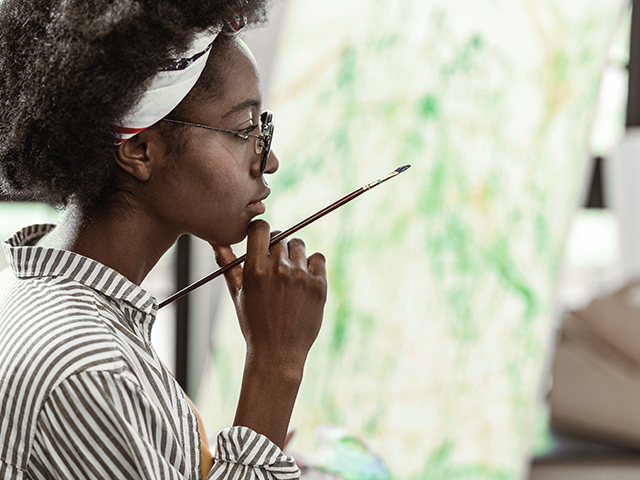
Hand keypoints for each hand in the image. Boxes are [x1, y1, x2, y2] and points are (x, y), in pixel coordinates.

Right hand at [212, 220, 326, 447]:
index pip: (261, 228)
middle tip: (274, 268)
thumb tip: (216, 240)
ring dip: (294, 255)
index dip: (261, 231)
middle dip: (276, 248)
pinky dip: (312, 264)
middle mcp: (278, 269)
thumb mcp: (237, 294)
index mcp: (255, 269)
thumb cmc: (254, 323)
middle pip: (281, 237)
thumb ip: (227, 264)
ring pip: (299, 245)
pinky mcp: (318, 285)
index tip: (262, 241)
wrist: (278, 353)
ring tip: (289, 275)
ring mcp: (300, 276)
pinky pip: (318, 258)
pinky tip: (304, 279)